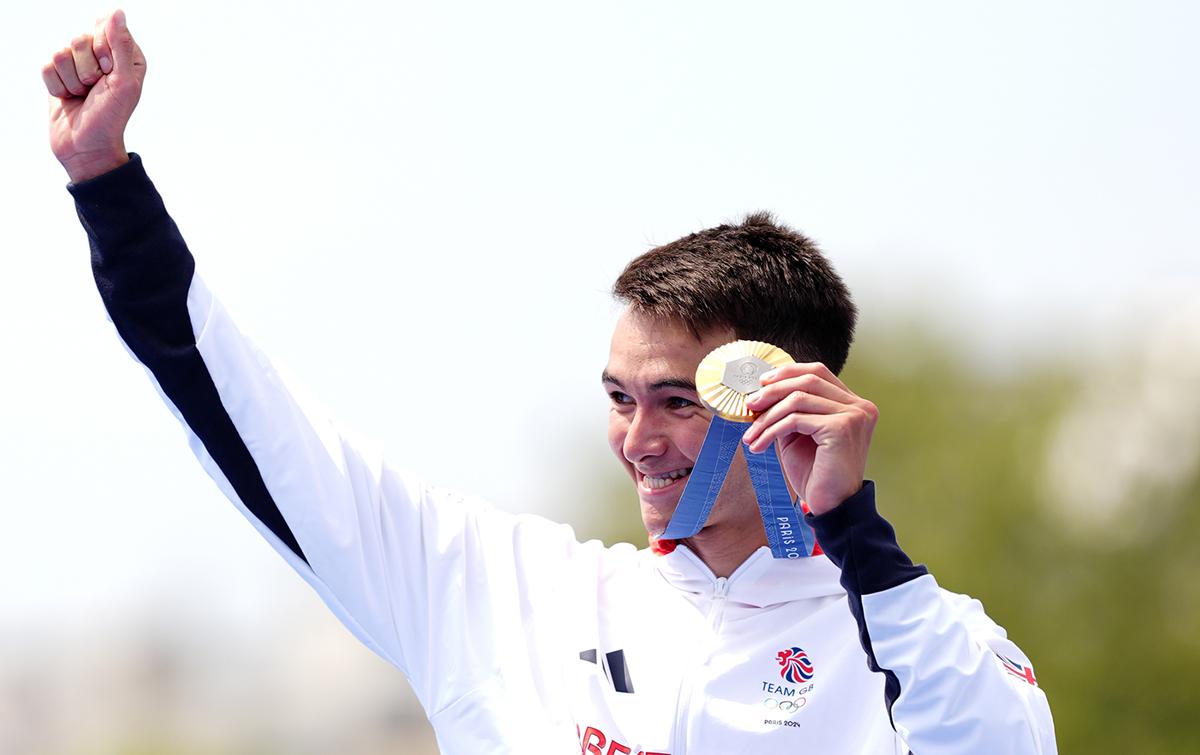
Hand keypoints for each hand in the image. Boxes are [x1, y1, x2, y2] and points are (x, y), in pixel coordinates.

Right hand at [43, 10, 145, 182]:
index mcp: (126, 55)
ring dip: (72, 81)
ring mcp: (79, 65)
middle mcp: (103, 56)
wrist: (87, 147)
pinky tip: (69, 99)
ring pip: (60, 52)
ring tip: (83, 96)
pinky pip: (46, 66)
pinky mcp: (58, 75)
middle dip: (86, 69)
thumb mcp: (123, 82)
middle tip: (96, 89)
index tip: (109, 72)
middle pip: (79, 38)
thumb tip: (116, 11)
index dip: (103, 51)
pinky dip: (57, 87)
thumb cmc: (111, 118)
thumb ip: (120, 45)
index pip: (105, 28)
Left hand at [741, 363, 877, 515]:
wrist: (832, 507)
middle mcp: (860, 406)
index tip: (762, 383)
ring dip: (767, 416)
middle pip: (808, 380)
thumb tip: (763, 390)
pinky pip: (795, 419)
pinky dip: (771, 430)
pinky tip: (759, 445)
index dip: (788, 373)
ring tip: (751, 435)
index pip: (818, 372)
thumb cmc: (817, 474)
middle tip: (750, 405)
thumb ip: (791, 410)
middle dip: (773, 391)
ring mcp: (853, 416)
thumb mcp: (800, 434)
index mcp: (854, 404)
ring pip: (798, 399)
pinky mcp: (841, 428)